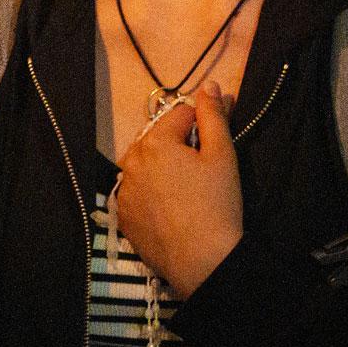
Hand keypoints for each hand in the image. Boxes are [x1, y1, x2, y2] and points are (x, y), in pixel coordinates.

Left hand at [112, 83, 242, 298]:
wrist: (202, 261)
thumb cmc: (216, 204)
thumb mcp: (222, 155)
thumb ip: (213, 115)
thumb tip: (209, 85)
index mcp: (155, 141)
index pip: (180, 115)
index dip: (202, 122)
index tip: (215, 139)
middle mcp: (131, 161)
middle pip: (158, 138)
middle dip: (178, 143)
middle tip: (202, 167)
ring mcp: (125, 190)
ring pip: (144, 164)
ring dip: (161, 166)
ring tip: (186, 187)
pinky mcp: (124, 216)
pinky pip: (137, 191)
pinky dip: (151, 191)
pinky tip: (171, 205)